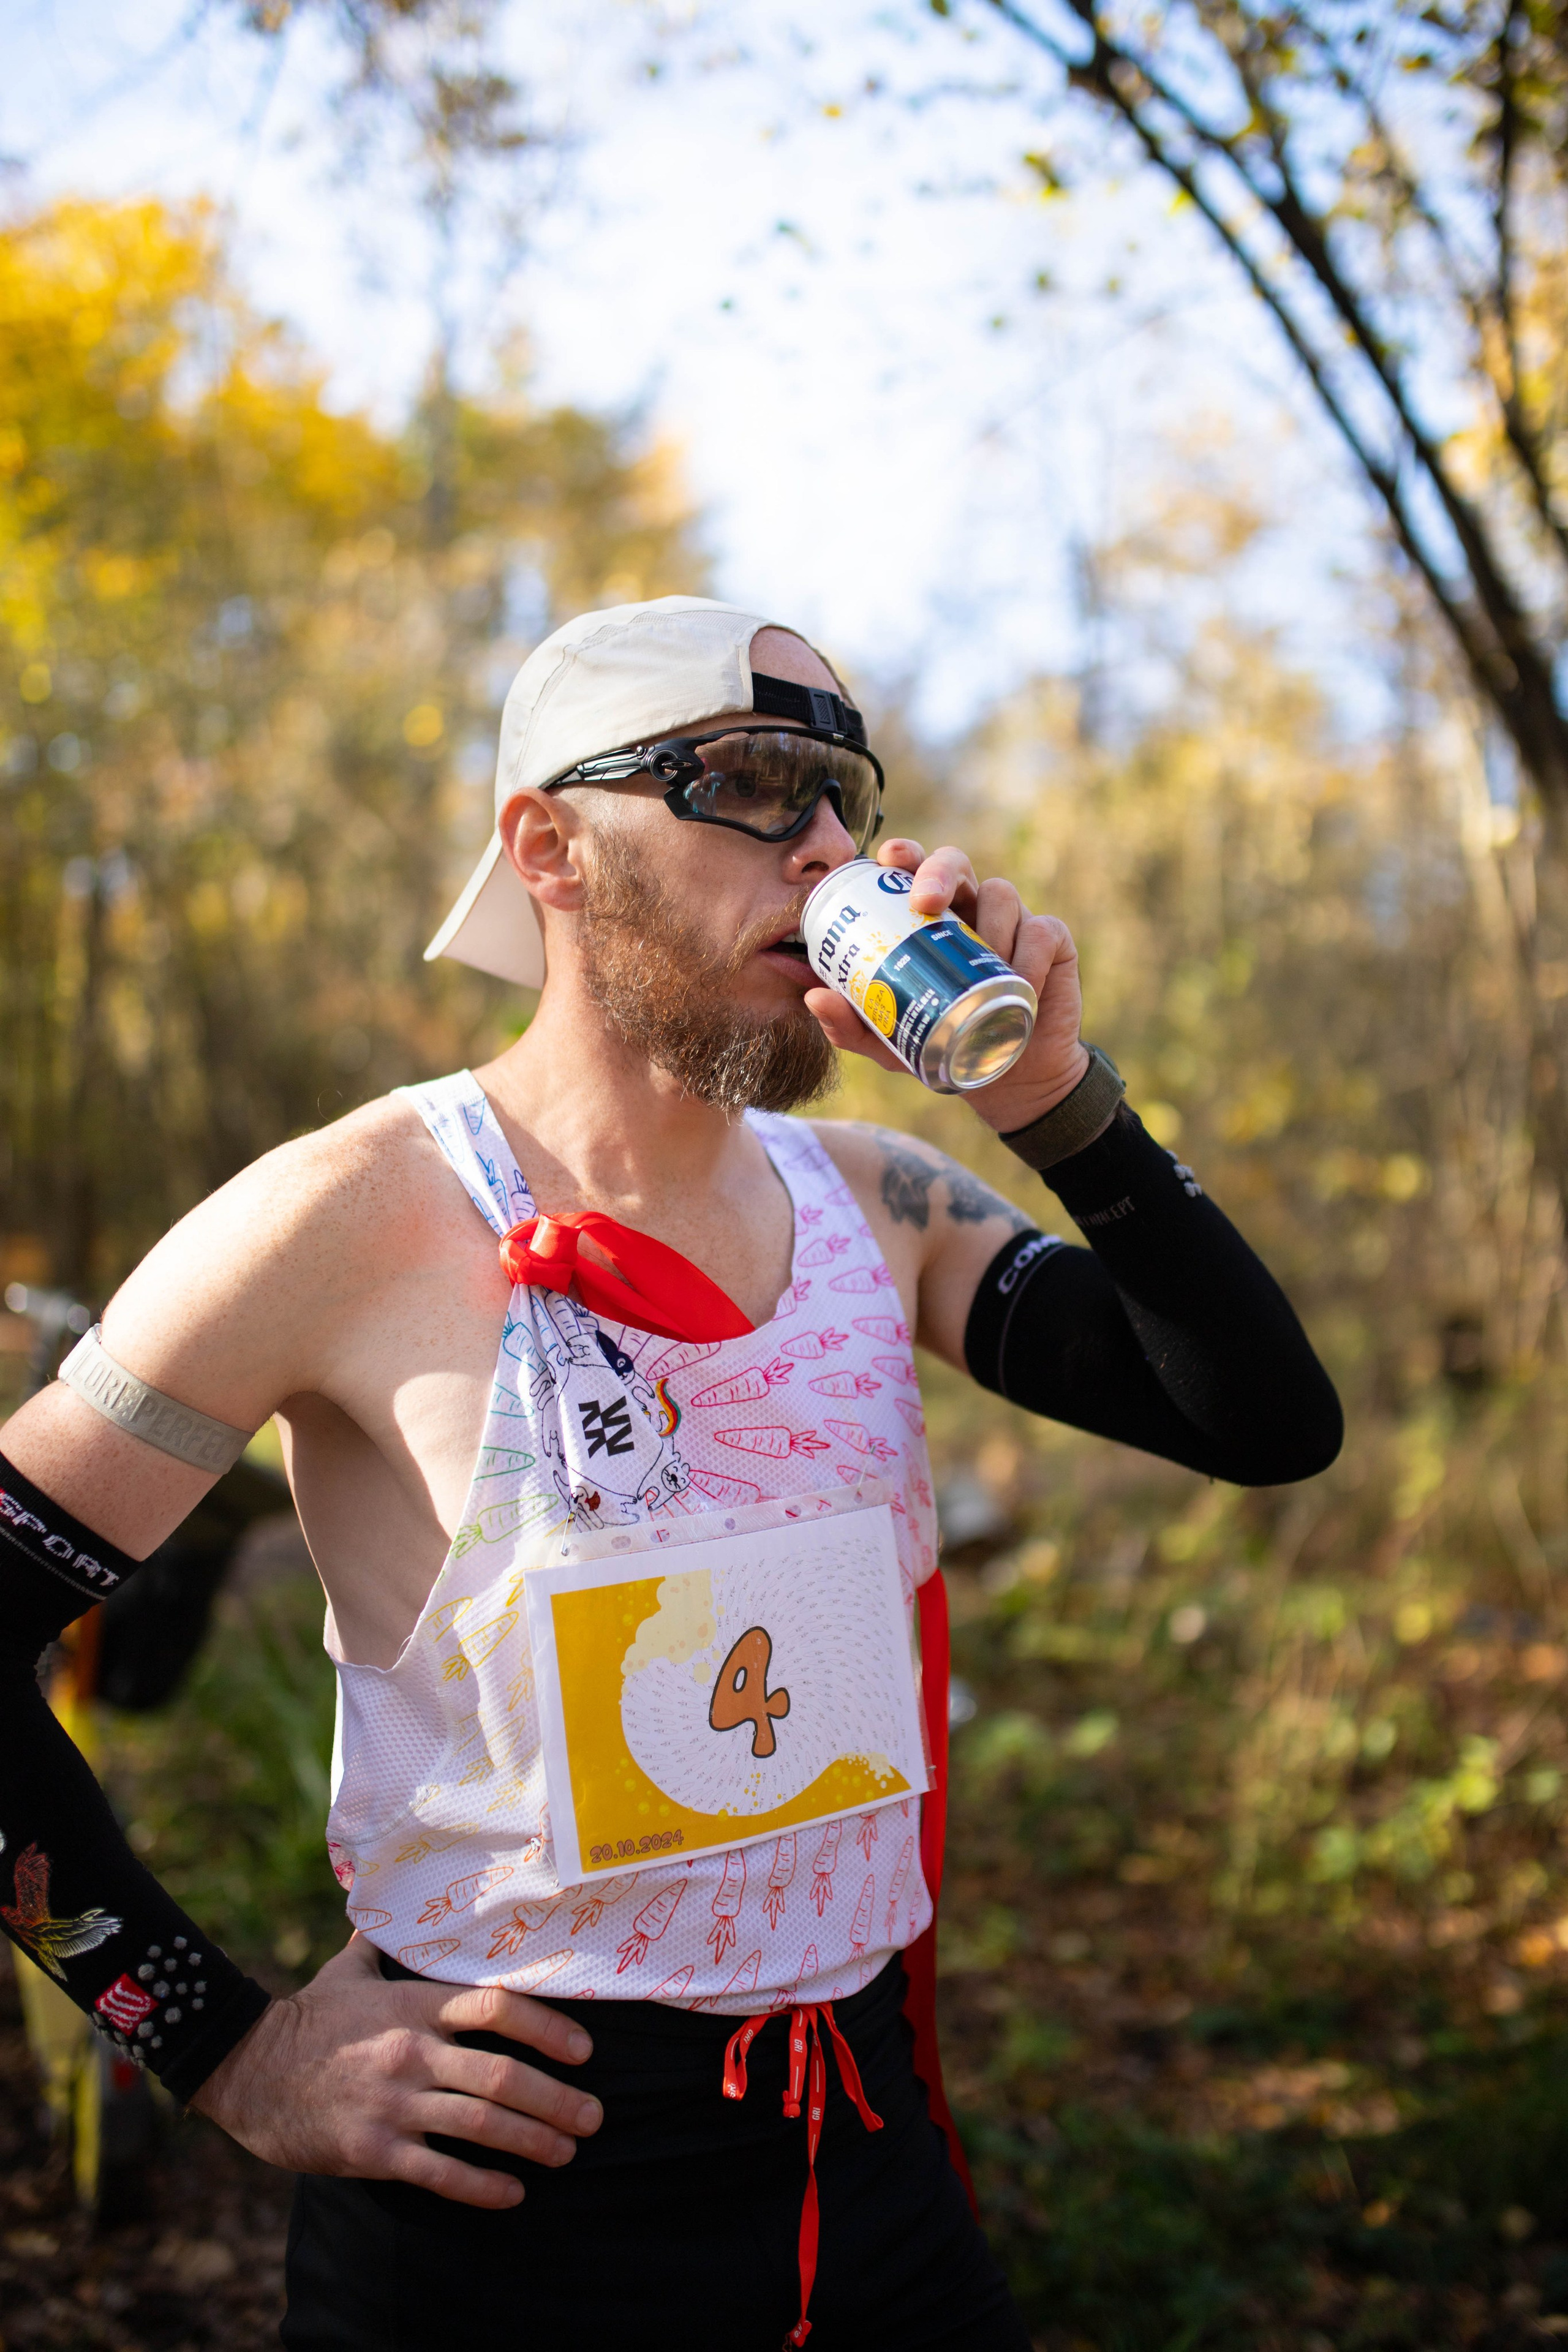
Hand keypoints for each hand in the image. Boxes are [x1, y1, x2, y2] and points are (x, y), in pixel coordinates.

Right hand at [188, 1932, 599, 2207]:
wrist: (244, 2069)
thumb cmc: (305, 2019)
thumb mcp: (348, 1971)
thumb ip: (385, 1943)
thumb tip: (399, 1905)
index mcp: (414, 2005)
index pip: (498, 2008)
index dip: (548, 2027)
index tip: (584, 2050)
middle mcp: (412, 2052)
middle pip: (503, 2075)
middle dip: (557, 2100)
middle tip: (593, 2118)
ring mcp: (394, 2103)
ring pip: (481, 2124)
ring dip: (532, 2142)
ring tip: (566, 2152)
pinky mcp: (372, 2150)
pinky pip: (439, 2172)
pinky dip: (482, 2187)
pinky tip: (512, 2194)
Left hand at [805, 838, 1089, 1133]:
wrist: (1010, 1077)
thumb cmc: (946, 1043)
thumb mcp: (893, 1041)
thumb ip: (853, 1024)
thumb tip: (814, 998)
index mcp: (929, 919)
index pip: (915, 871)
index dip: (904, 855)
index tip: (888, 858)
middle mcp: (969, 909)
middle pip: (956, 863)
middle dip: (940, 871)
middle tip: (925, 902)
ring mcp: (1012, 921)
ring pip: (1001, 895)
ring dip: (990, 928)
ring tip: (984, 967)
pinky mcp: (1052, 940)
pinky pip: (1041, 931)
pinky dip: (1029, 957)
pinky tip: (1021, 985)